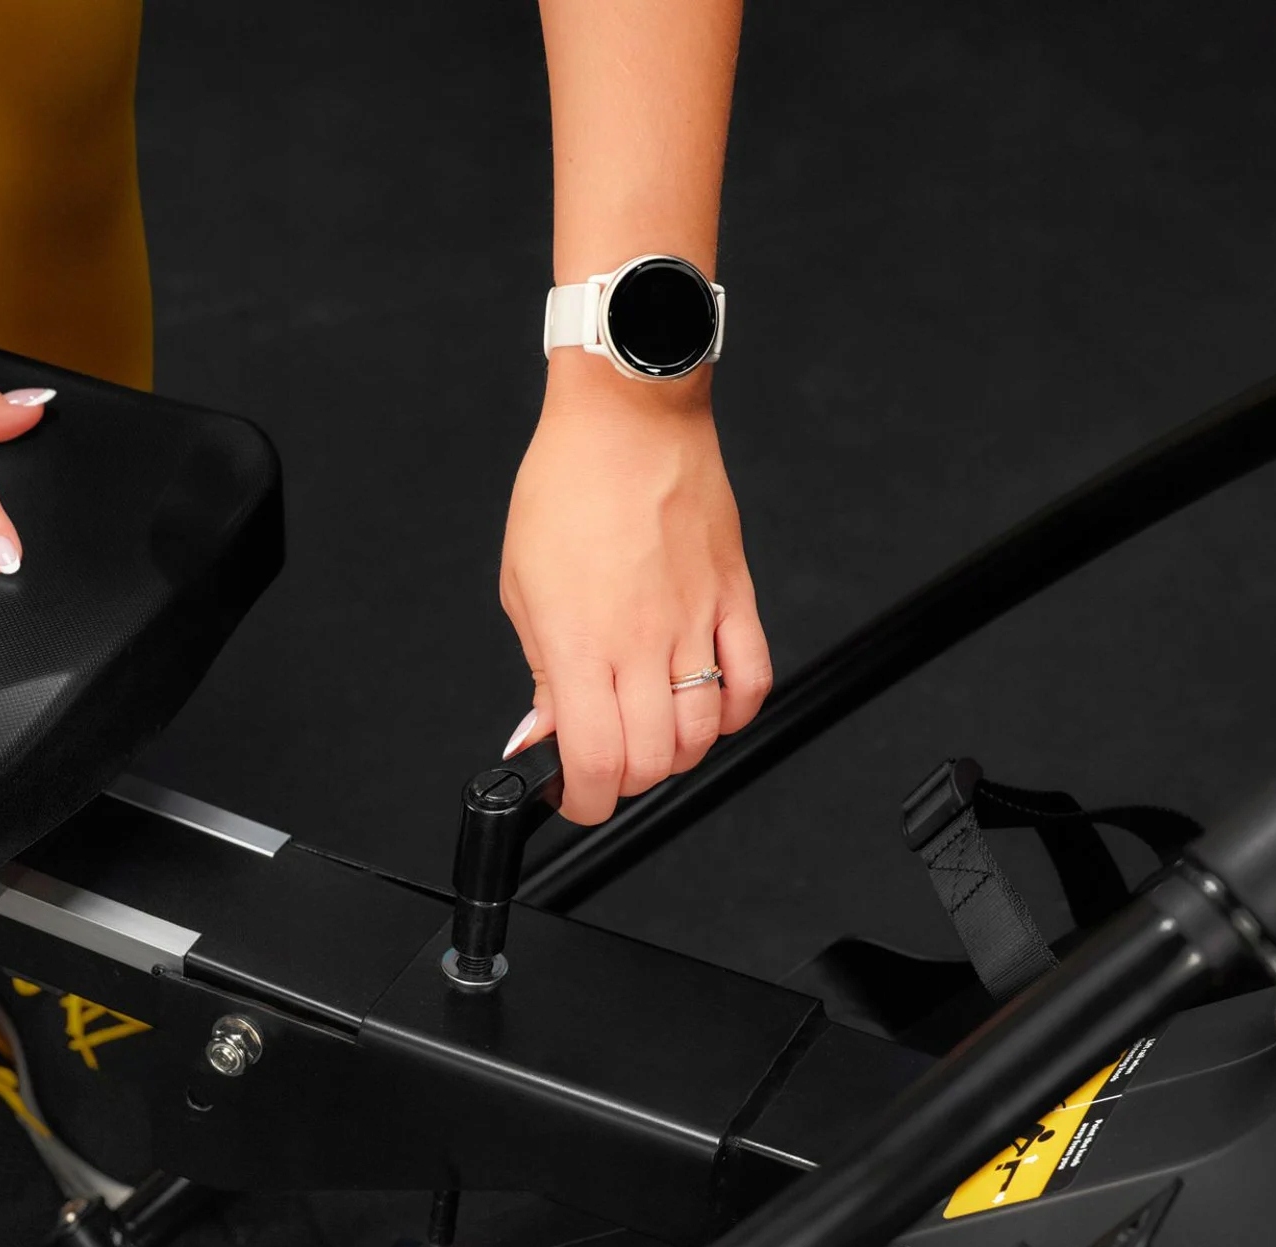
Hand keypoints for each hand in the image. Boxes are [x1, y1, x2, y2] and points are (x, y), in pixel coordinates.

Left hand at [499, 363, 770, 822]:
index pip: (594, 761)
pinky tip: (710, 710)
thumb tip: (543, 732)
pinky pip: (752, 679)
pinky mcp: (734, 597)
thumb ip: (543, 672)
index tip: (574, 800)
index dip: (584, 801)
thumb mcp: (523, 588)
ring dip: (678, 755)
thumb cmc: (568, 486)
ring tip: (652, 737)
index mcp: (580, 642)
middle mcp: (642, 641)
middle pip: (654, 760)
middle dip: (626, 783)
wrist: (627, 416)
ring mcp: (695, 621)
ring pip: (704, 732)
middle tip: (607, 766)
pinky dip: (734, 713)